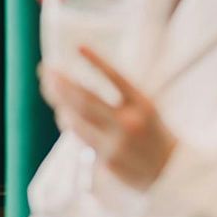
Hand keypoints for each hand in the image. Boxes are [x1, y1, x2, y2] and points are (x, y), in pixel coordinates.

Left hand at [39, 46, 177, 190]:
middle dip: (60, 84)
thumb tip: (80, 84)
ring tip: (49, 89)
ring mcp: (115, 144)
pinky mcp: (106, 162)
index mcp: (142, 104)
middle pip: (84, 100)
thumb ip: (120, 97)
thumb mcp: (145, 108)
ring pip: (75, 122)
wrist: (170, 171)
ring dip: (59, 104)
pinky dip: (69, 124)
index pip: (115, 77)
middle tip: (45, 71)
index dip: (96, 61)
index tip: (77, 46)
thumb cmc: (152, 133)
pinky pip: (80, 139)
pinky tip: (62, 114)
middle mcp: (128, 123)